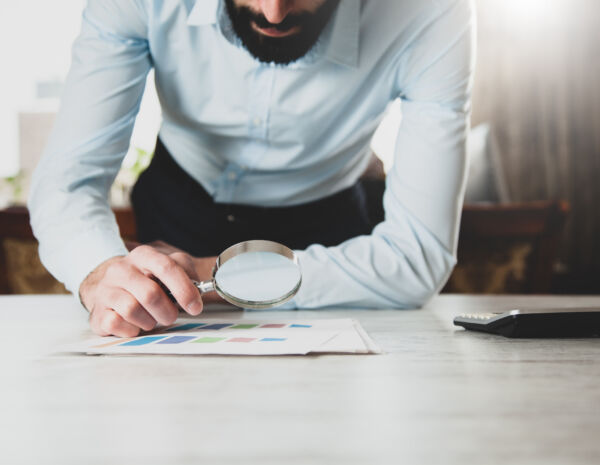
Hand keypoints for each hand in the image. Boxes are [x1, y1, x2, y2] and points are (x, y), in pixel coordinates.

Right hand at [80, 243, 214, 336]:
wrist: (111, 288)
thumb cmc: (148, 281)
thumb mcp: (170, 268)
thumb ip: (186, 271)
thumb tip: (197, 288)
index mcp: (143, 255)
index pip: (166, 267)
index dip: (184, 289)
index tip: (195, 307)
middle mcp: (121, 269)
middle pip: (150, 294)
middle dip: (167, 312)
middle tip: (171, 316)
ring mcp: (105, 289)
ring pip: (132, 310)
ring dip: (149, 321)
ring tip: (150, 318)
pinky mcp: (97, 311)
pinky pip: (116, 324)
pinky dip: (131, 330)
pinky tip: (134, 324)